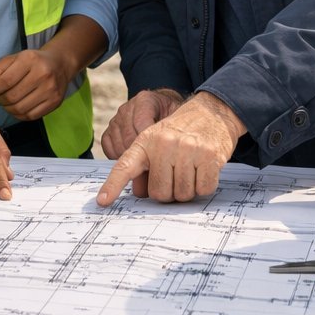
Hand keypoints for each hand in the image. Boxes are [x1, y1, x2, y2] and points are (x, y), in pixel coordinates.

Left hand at [0, 48, 70, 120]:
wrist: (59, 65)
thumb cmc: (32, 62)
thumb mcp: (14, 58)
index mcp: (30, 59)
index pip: (6, 81)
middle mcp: (43, 74)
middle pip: (12, 96)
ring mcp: (51, 89)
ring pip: (20, 109)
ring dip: (8, 109)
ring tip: (6, 103)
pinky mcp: (55, 102)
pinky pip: (31, 116)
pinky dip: (19, 115)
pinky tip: (17, 107)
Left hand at [95, 93, 243, 204]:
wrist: (212, 112)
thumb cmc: (182, 132)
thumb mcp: (158, 139)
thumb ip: (146, 164)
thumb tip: (141, 193)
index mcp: (146, 141)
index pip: (125, 166)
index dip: (113, 185)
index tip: (102, 201)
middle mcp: (164, 144)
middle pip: (160, 193)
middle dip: (170, 191)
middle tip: (177, 174)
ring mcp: (187, 150)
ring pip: (183, 194)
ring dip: (189, 189)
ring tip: (191, 169)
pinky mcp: (209, 156)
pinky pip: (203, 189)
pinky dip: (205, 185)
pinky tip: (204, 169)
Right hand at [100, 89, 183, 158]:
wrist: (161, 106)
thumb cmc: (170, 113)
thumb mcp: (177, 117)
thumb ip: (172, 130)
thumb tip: (172, 151)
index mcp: (145, 100)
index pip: (141, 125)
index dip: (150, 144)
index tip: (159, 157)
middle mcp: (127, 108)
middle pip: (129, 138)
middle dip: (141, 155)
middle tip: (154, 165)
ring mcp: (116, 119)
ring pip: (118, 144)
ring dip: (131, 157)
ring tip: (145, 163)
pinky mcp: (109, 129)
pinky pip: (108, 146)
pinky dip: (118, 156)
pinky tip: (132, 158)